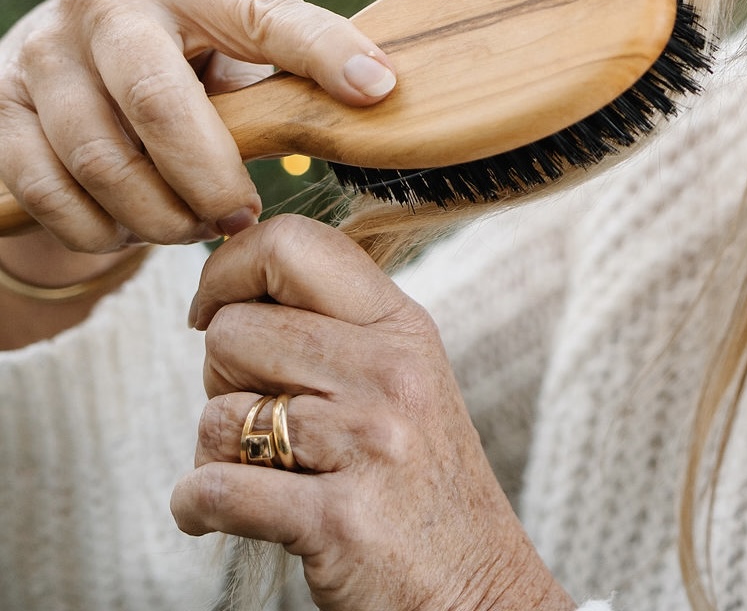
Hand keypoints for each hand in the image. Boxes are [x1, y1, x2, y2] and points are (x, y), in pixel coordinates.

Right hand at [0, 0, 395, 253]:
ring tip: (193, 226)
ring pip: (102, 162)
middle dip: (212, 179)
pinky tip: (134, 227)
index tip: (379, 88)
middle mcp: (103, 2)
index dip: (323, 51)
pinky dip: (101, 230)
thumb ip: (293, 61)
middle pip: (160, 105)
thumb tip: (382, 89)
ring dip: (159, 215)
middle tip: (243, 217)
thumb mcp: (234, 44)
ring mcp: (40, 54)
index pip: (263, 14)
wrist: (67, 63)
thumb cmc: (180, 58)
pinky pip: (48, 193)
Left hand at [170, 215, 573, 610]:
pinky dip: (197, 507)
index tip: (211, 308)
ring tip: (261, 466)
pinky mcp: (339, 520)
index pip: (293, 243)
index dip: (227, 268)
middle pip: (233, 330)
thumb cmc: (420, 476)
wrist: (476, 587)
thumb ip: (332, 322)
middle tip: (259, 411)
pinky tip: (219, 513)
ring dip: (216, 448)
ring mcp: (368, 443)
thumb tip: (227, 285)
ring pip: (216, 412)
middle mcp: (390, 371)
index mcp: (401, 325)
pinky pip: (215, 489)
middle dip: (220, 375)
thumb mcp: (403, 373)